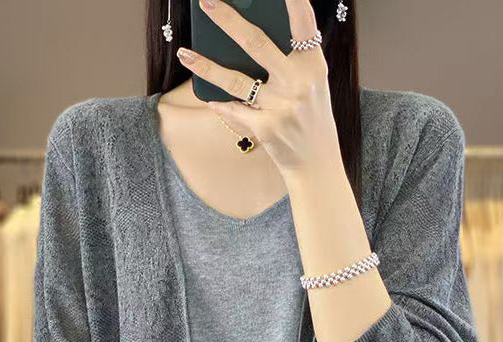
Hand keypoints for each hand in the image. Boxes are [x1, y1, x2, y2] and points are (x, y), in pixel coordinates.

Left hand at [176, 0, 341, 177]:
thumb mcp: (313, 87)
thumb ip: (292, 62)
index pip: (303, 24)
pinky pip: (234, 110)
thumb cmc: (311, 120)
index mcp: (313, 66)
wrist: (316, 164)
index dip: (291, 1)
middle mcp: (298, 83)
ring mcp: (281, 106)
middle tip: (207, 3)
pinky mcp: (266, 128)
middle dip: (228, 20)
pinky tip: (210, 99)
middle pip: (257, 43)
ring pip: (236, 80)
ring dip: (206, 66)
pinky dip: (221, 105)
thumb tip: (250, 39)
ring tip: (185, 54)